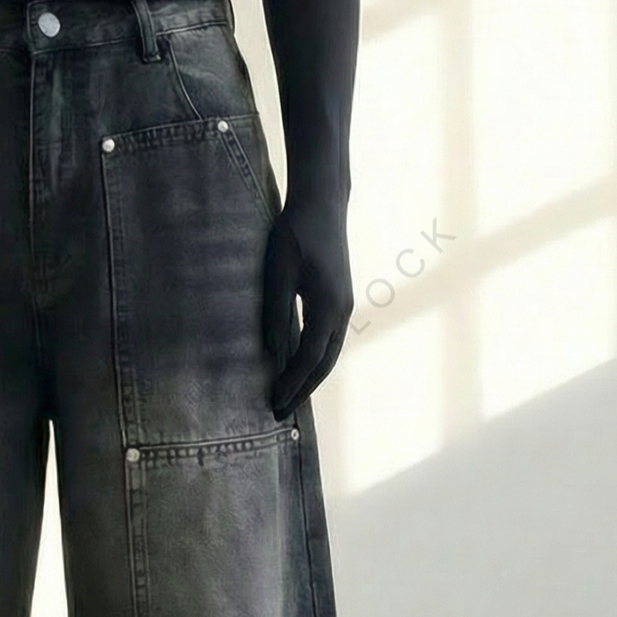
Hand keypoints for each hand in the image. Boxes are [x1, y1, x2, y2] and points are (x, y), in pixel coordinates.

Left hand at [262, 196, 353, 416]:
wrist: (323, 202)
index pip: (308, 359)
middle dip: (302, 390)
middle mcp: (341, 310)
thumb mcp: (278, 274)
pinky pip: (330, 338)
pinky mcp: (339, 297)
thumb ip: (276, 315)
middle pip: (324, 364)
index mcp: (328, 307)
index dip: (291, 384)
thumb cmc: (295, 233)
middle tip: (280, 413)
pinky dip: (316, 359)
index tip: (274, 404)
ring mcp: (344, 304)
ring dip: (310, 377)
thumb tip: (272, 355)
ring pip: (330, 353)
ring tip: (290, 396)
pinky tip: (299, 366)